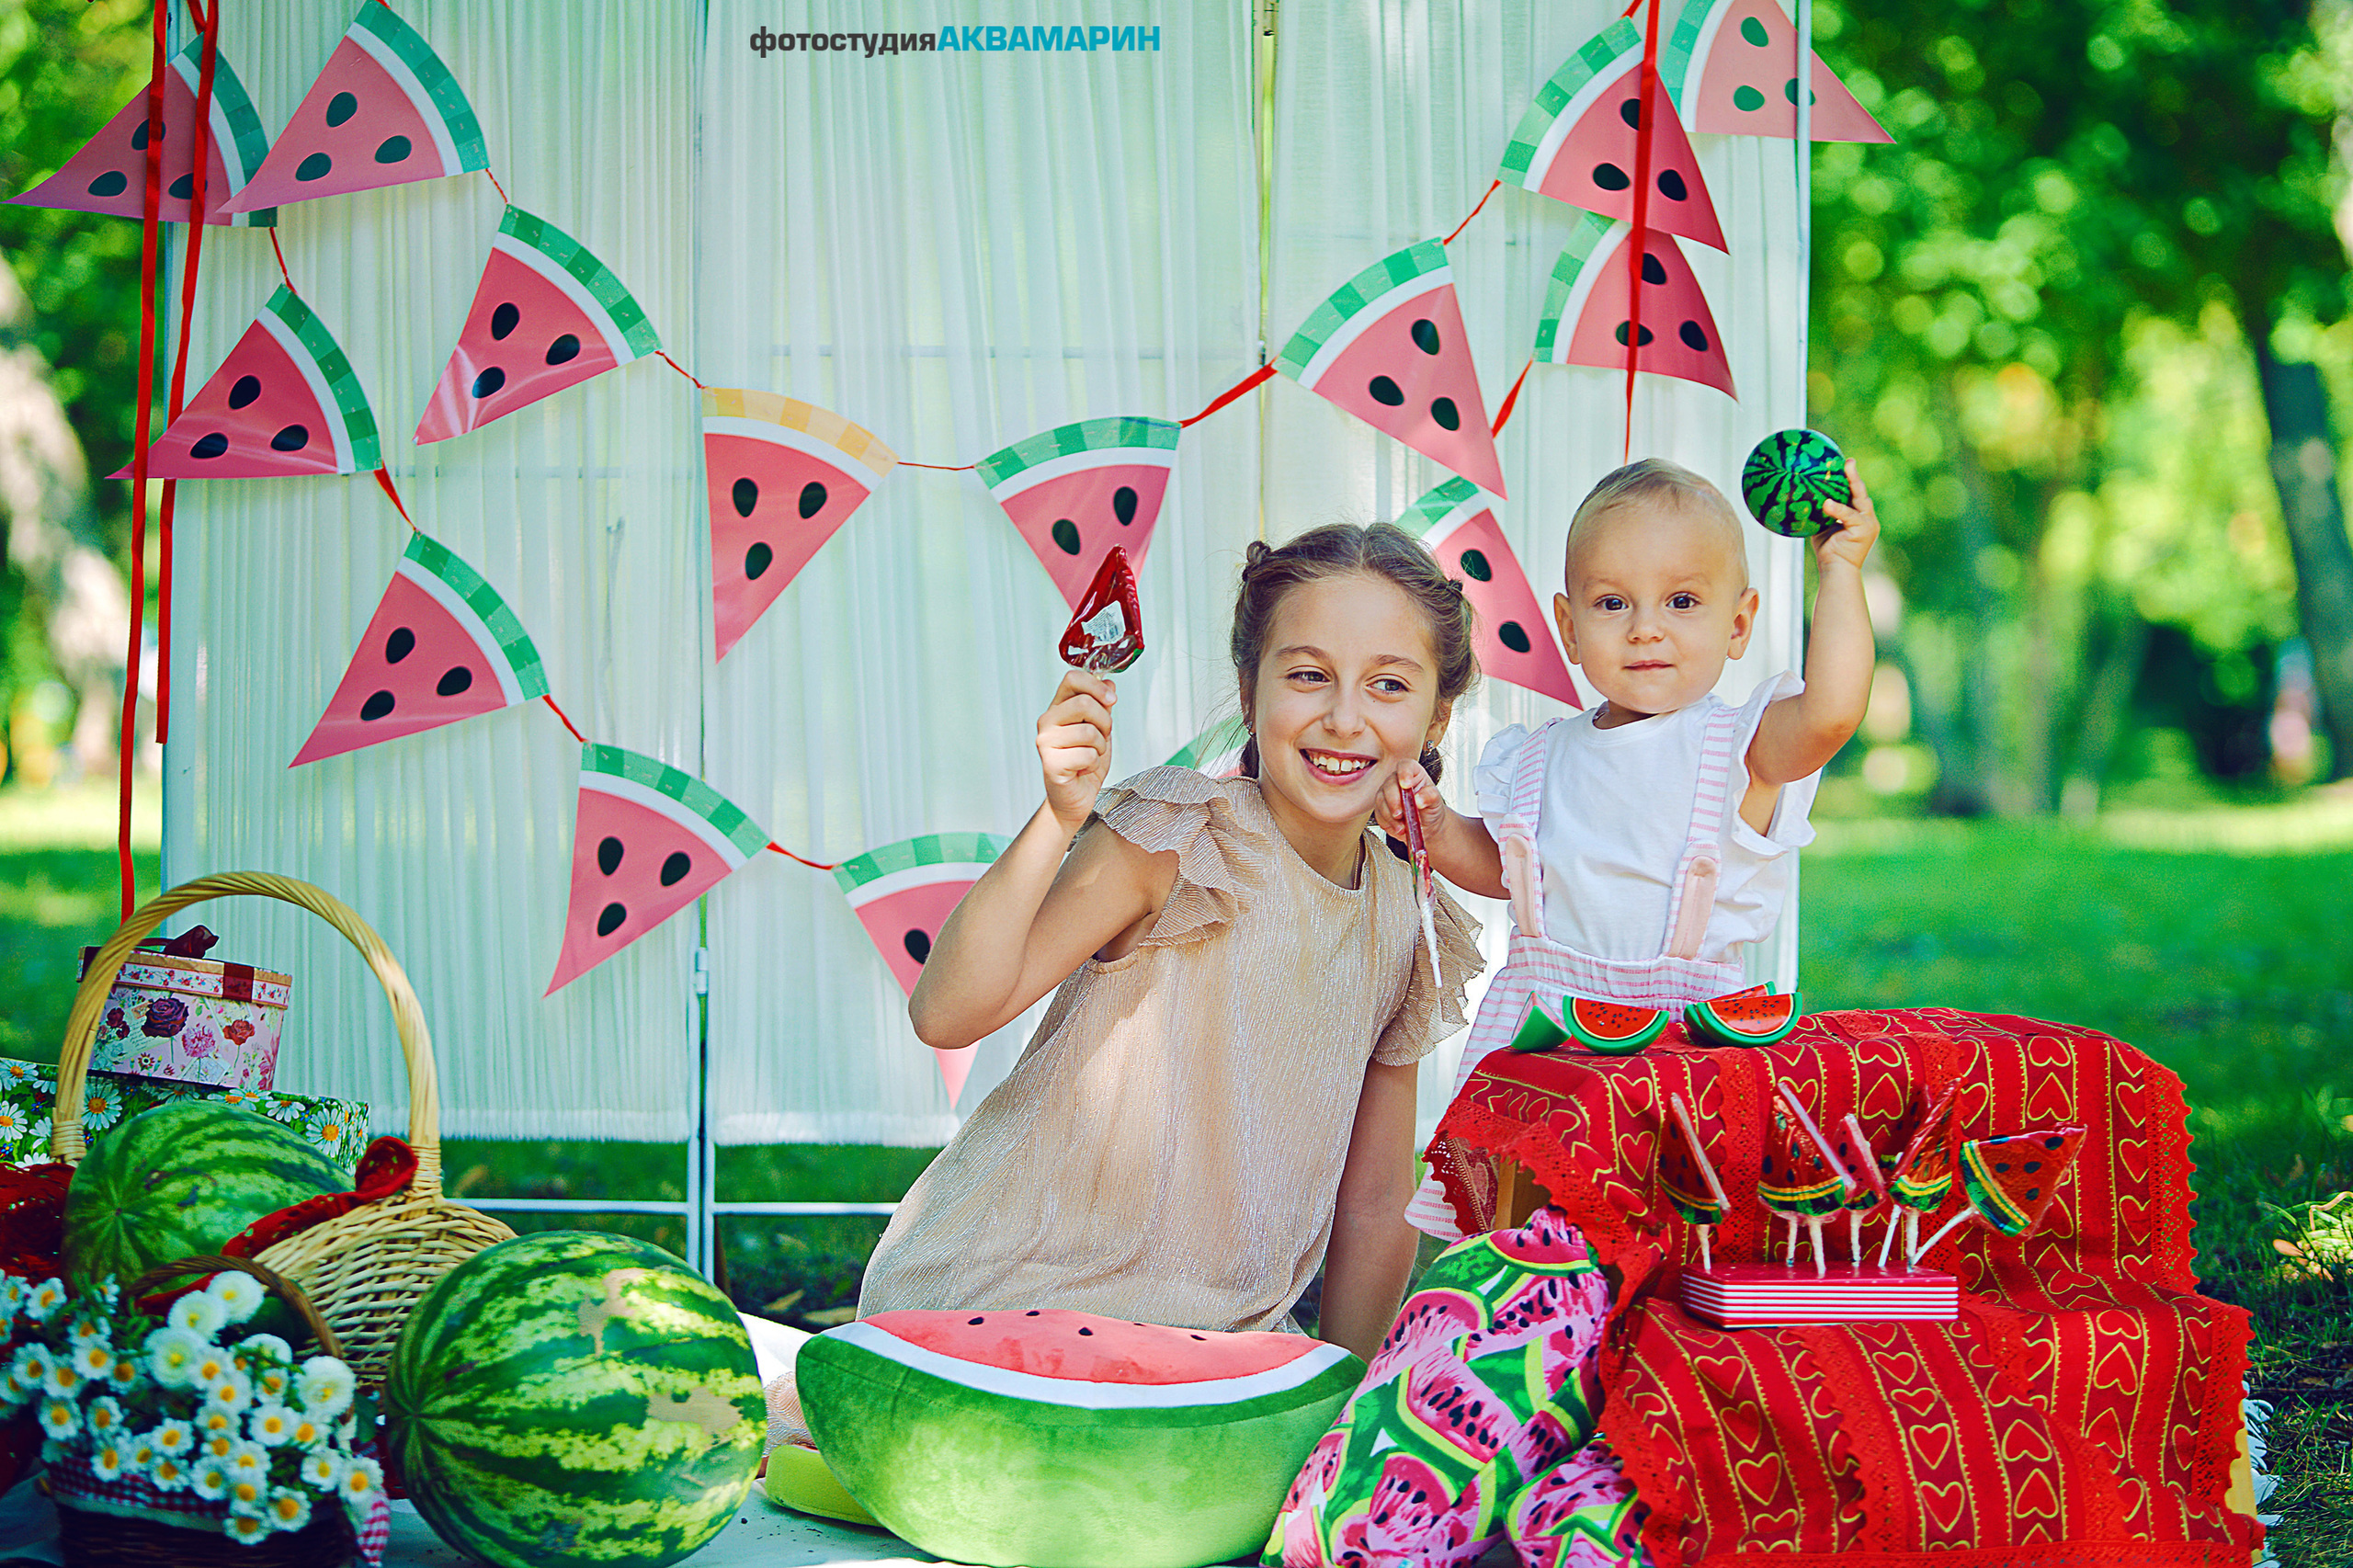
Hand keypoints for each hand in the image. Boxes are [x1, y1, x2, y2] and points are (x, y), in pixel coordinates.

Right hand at [1037, 669, 1116, 833]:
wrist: (1074, 798)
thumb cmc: (1084, 764)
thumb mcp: (1100, 729)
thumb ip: (1102, 706)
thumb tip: (1108, 682)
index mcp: (1058, 708)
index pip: (1072, 678)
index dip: (1096, 685)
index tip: (1111, 699)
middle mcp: (1048, 722)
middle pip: (1084, 702)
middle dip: (1104, 722)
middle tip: (1101, 738)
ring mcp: (1046, 742)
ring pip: (1089, 731)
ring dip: (1100, 747)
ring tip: (1090, 756)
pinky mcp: (1051, 763)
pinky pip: (1087, 755)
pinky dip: (1093, 764)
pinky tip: (1083, 769)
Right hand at [1374, 756, 1440, 848]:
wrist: (1427, 825)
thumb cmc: (1431, 808)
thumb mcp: (1436, 801)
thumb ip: (1430, 796)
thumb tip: (1418, 799)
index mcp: (1413, 773)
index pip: (1405, 766)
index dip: (1404, 773)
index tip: (1407, 785)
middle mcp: (1397, 781)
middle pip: (1389, 784)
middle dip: (1394, 801)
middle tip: (1401, 813)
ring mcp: (1387, 794)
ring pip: (1380, 800)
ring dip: (1390, 815)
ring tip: (1402, 826)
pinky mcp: (1381, 809)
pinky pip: (1378, 814)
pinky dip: (1388, 823)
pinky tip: (1399, 828)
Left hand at [1814, 460, 1880, 572]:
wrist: (1836, 570)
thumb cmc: (1828, 551)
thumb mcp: (1822, 528)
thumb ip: (1819, 513)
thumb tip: (1802, 498)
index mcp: (1858, 516)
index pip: (1854, 494)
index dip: (1850, 478)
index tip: (1843, 463)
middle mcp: (1867, 518)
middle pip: (1861, 492)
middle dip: (1855, 475)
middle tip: (1847, 461)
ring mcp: (1868, 523)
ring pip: (1859, 499)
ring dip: (1852, 483)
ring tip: (1844, 469)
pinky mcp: (1865, 530)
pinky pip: (1849, 515)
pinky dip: (1837, 509)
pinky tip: (1827, 503)